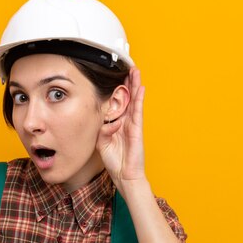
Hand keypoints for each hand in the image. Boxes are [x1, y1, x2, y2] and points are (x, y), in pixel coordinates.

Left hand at [97, 67, 146, 190]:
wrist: (124, 175)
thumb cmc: (115, 161)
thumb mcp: (102, 143)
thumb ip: (103, 129)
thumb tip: (106, 121)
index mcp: (117, 123)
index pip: (118, 103)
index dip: (118, 90)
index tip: (116, 77)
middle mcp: (126, 121)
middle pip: (128, 97)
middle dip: (129, 82)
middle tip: (129, 68)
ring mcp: (133, 124)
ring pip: (134, 100)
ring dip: (135, 85)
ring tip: (136, 71)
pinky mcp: (137, 129)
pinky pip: (138, 111)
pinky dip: (139, 99)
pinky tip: (141, 88)